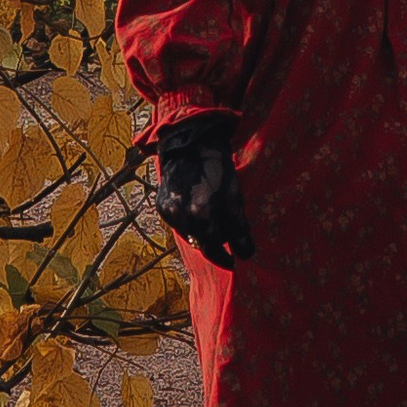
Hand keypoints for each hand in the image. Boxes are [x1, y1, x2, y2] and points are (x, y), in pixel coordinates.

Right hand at [152, 116, 253, 267]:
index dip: (224, 258)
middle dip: (213, 242)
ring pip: (188, 234)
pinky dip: (188, 221)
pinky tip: (197, 207)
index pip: (212, 250)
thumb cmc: (219, 171)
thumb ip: (239, 231)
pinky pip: (177, 223)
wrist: (191, 145)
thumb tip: (245, 256)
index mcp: (202, 215)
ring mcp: (168, 212)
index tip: (233, 261)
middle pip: (200, 243)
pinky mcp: (160, 205)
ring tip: (211, 216)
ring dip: (200, 232)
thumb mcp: (235, 198)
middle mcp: (181, 217)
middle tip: (225, 235)